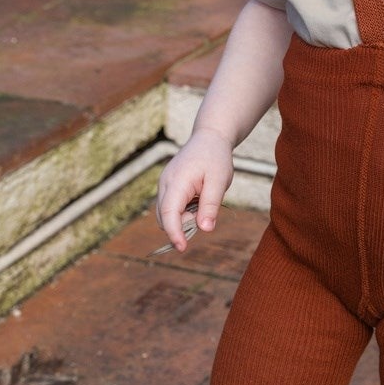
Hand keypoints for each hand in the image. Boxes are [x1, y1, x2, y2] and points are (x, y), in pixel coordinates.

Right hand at [155, 127, 233, 251]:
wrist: (209, 137)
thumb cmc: (216, 158)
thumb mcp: (219, 181)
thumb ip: (211, 205)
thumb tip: (204, 229)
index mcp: (177, 181)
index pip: (168, 213)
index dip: (174, 233)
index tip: (182, 248)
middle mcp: (165, 184)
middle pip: (164, 217)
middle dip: (182, 226)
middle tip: (206, 215)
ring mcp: (165, 185)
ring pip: (166, 213)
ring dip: (183, 219)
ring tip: (204, 203)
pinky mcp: (168, 187)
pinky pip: (171, 207)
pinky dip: (183, 212)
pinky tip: (198, 201)